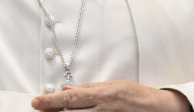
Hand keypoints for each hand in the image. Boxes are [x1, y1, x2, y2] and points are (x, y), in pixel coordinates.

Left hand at [31, 80, 189, 110]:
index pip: (69, 99)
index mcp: (101, 96)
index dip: (50, 101)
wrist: (157, 109)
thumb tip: (66, 89)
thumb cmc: (135, 95)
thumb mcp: (111, 85)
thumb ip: (88, 89)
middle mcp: (102, 111)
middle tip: (39, 108)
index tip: (36, 102)